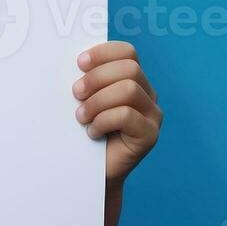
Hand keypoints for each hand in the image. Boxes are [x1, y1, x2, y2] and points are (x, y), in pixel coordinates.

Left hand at [72, 41, 161, 182]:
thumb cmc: (83, 133)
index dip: (103, 53)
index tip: (79, 63)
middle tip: (76, 94)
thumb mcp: (83, 101)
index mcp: (133, 79)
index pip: (127, 52)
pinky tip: (92, 133)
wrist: (90, 173)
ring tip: (81, 117)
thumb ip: (86, 81)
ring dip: (97, 101)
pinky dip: (103, 121)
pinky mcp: (150, 135)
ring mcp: (152, 115)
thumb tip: (74, 63)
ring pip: (128, 90)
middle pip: (129, 68)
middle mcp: (147, 94)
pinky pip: (126, 116)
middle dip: (97, 78)